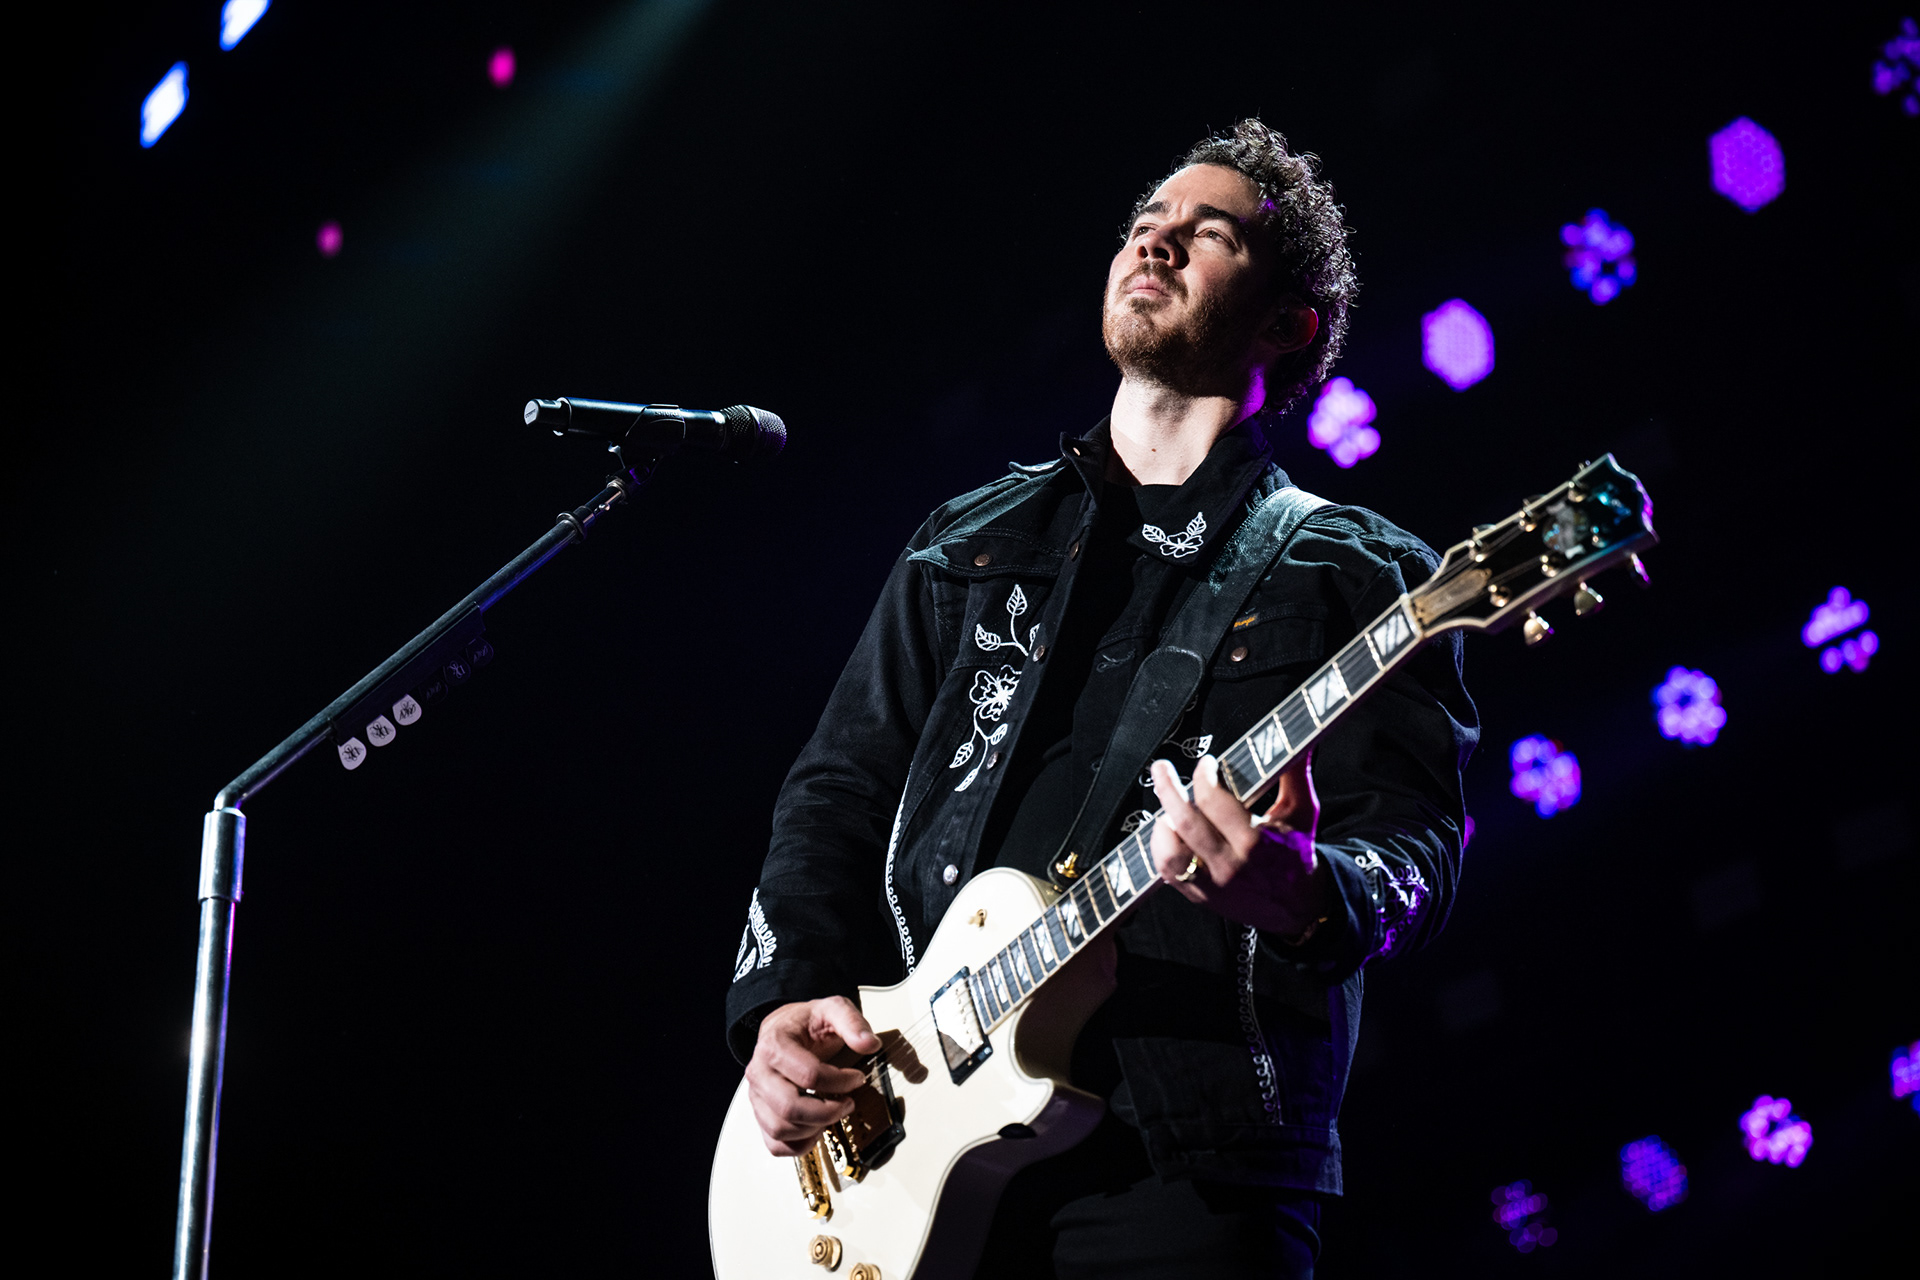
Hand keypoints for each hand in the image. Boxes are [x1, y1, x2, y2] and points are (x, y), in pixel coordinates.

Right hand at [744, 996, 880, 1156]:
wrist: (784, 1028)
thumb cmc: (807, 1023)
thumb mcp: (832, 1009)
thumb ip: (852, 1022)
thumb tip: (869, 1044)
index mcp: (775, 1045)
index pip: (808, 1075)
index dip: (840, 1082)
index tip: (857, 1078)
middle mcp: (760, 1073)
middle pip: (789, 1108)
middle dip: (827, 1112)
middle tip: (848, 1103)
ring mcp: (757, 1096)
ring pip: (780, 1129)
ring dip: (814, 1128)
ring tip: (833, 1113)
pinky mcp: (761, 1114)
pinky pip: (774, 1144)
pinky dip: (799, 1145)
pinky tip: (817, 1129)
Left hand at [1148, 751, 1330, 937]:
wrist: (1299, 906)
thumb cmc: (1297, 855)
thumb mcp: (1302, 813)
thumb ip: (1296, 775)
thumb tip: (1300, 742)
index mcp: (1255, 842)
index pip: (1214, 801)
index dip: (1203, 776)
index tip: (1206, 764)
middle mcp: (1229, 864)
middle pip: (1186, 823)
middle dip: (1168, 789)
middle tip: (1161, 768)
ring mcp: (1211, 884)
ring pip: (1170, 853)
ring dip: (1163, 825)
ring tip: (1166, 807)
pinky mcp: (1199, 896)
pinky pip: (1167, 872)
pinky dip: (1161, 848)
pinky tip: (1167, 831)